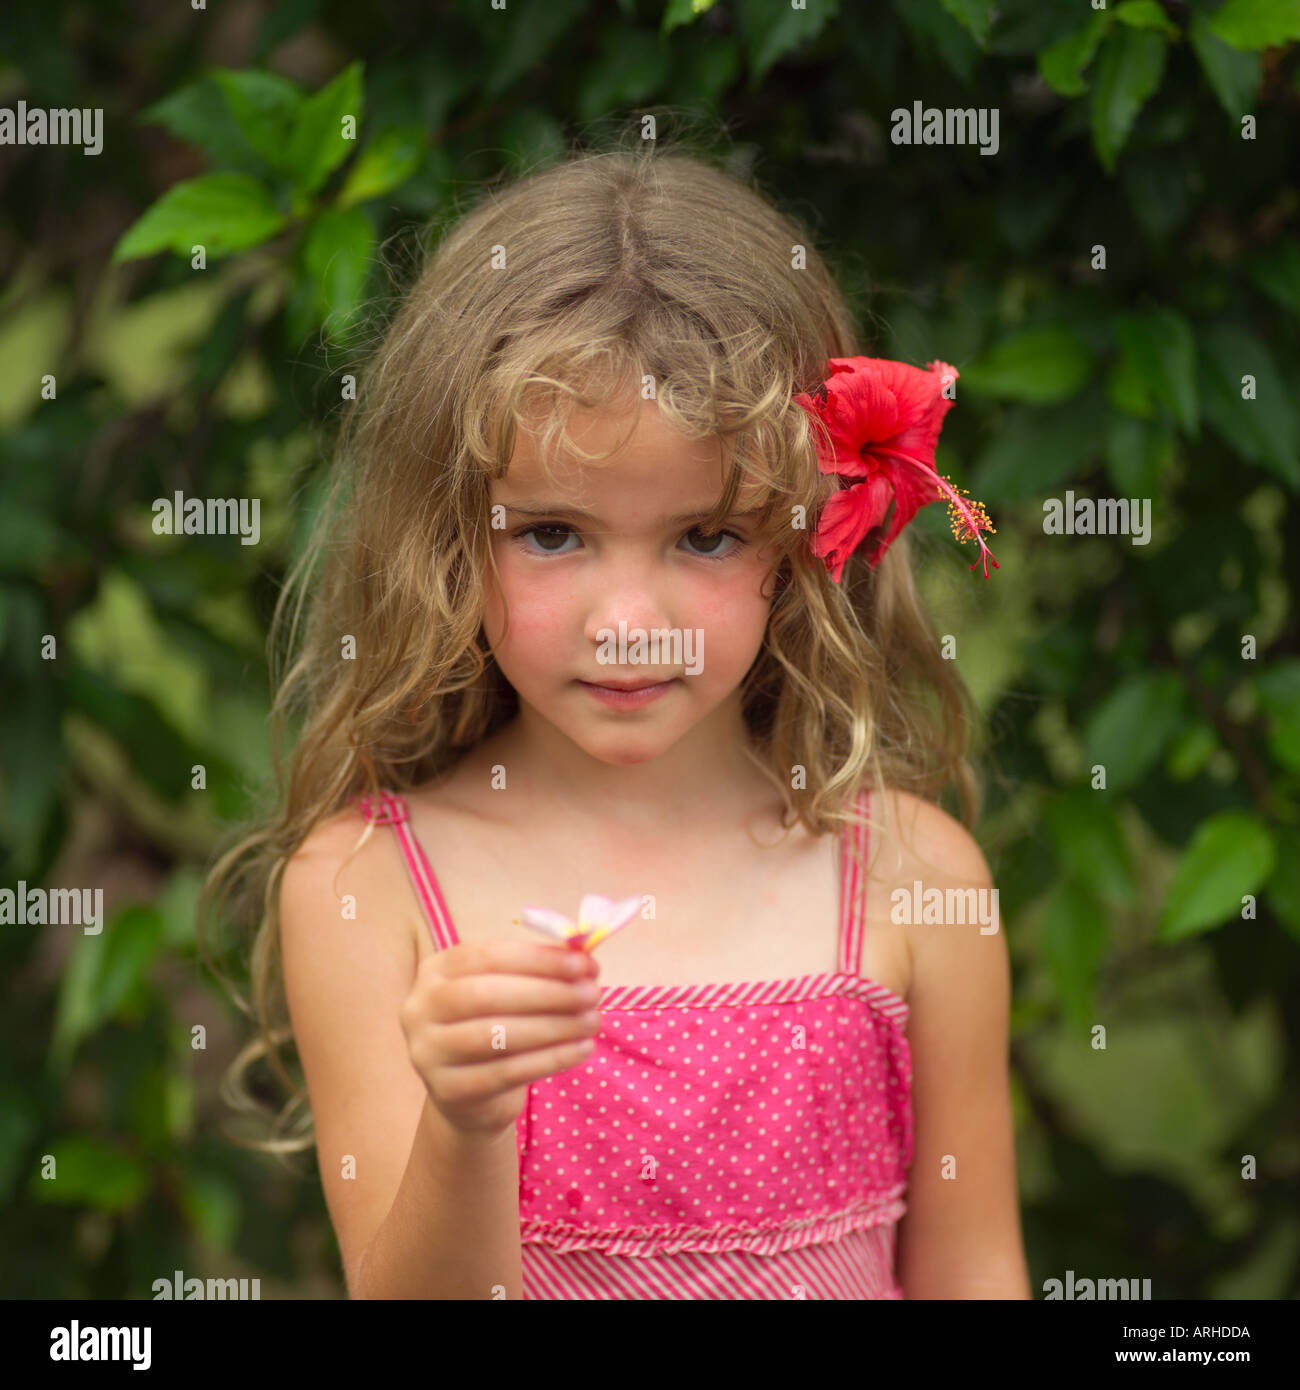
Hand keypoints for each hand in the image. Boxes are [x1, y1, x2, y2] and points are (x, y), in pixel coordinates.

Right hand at [401, 938, 600, 1139]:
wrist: (469, 1095)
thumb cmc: (496, 1027)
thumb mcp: (509, 991)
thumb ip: (539, 971)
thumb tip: (585, 958)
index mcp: (436, 970)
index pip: (487, 955)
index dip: (538, 958)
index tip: (584, 963)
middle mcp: (420, 1008)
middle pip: (487, 994)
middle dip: (547, 992)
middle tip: (593, 993)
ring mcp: (427, 1052)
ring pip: (495, 1034)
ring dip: (553, 1026)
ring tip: (592, 1021)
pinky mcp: (447, 1091)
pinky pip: (506, 1073)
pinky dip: (550, 1059)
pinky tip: (582, 1049)